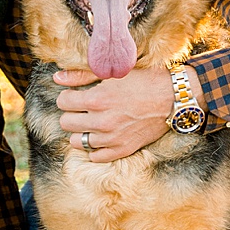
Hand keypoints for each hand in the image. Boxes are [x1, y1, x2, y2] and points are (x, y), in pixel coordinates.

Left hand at [54, 65, 193, 161]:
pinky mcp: (123, 150)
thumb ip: (81, 76)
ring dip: (81, 131)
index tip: (77, 95)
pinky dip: (94, 148)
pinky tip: (100, 137)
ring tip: (91, 122)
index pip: (62, 102)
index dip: (68, 96)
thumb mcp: (113, 73)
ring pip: (77, 141)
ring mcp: (111, 139)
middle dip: (71, 113)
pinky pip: (96, 157)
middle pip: (66, 122)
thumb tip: (57, 78)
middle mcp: (101, 122)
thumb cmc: (144, 81)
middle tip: (83, 108)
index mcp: (96, 100)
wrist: (173, 97)